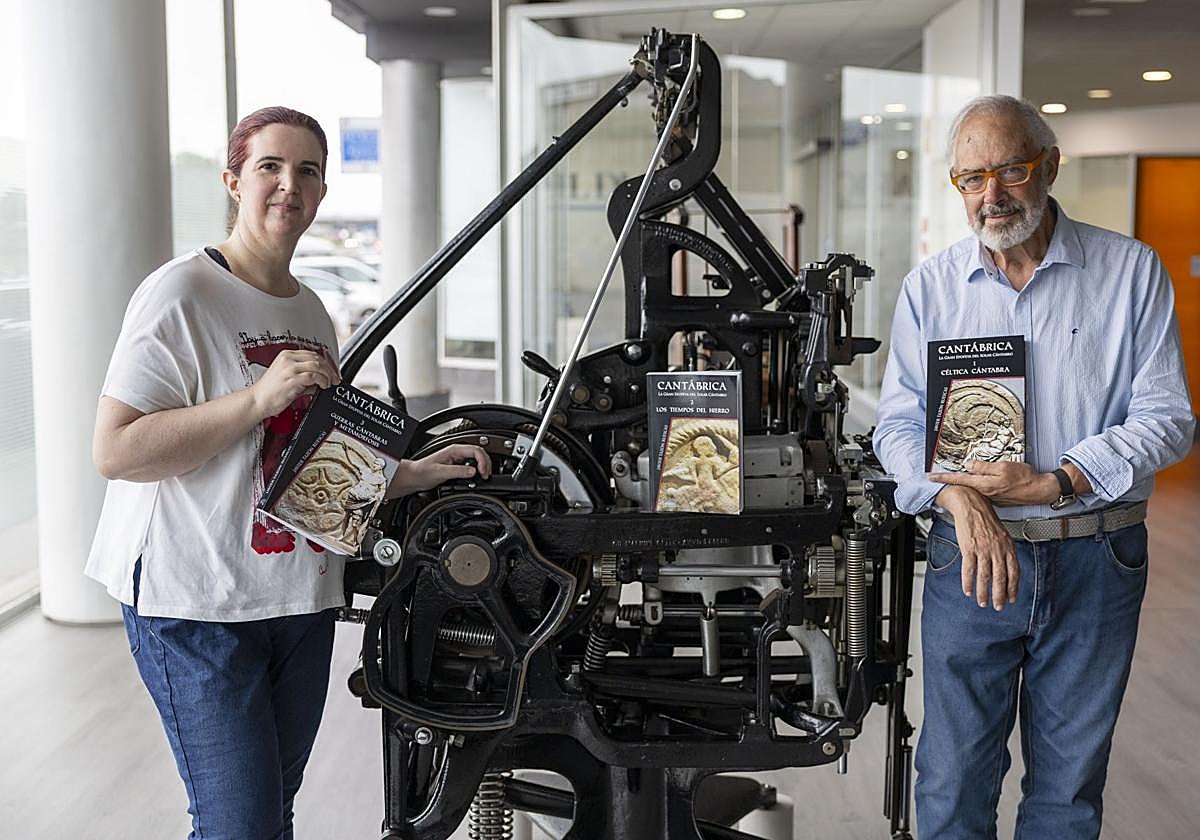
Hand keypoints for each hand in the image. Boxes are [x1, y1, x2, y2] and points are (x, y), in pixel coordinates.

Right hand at [251, 350, 340, 418]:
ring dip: (327, 375)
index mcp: (287, 355)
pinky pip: (313, 376)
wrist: (257, 401)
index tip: (332, 371)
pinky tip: (322, 386)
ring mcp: (289, 368)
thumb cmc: (270, 392)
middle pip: (317, 358)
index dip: (326, 362)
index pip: (313, 354)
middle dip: (330, 369)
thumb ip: (306, 377)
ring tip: (329, 383)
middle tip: (335, 378)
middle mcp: (288, 359)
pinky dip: (322, 381)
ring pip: (317, 365)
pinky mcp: (291, 379)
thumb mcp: (289, 378)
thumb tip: (321, 379)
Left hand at [388, 444, 491, 496]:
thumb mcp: (441, 472)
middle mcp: (457, 452)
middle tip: (486, 476)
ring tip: (483, 477)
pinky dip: (478, 472)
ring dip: (483, 468)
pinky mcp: (458, 467)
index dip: (483, 461)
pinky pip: (473, 466)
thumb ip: (458, 471)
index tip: (483, 473)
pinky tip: (477, 478)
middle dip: (486, 464)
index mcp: (454, 450)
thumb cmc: (422, 472)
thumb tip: (473, 472)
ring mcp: (458, 459)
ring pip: (478, 460)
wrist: (414, 477)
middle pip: (480, 454)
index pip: (476, 451)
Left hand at [930, 460, 1057, 505]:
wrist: (1039, 490)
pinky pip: (983, 490)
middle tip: (939, 475)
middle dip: (952, 479)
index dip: (943, 478)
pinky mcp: (996, 498)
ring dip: (966, 482)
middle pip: (964, 484)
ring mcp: (991, 497)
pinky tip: (981, 481)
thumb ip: (984, 466)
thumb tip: (969, 465)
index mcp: (985, 485)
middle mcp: (985, 493)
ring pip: (973, 487)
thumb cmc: (1025, 478)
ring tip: (961, 476)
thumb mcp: (1003, 466)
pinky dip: (979, 485)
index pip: (959, 480)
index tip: (931, 477)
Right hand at [936, 485, 1018, 609]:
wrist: (970, 503)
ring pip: (985, 576)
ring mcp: (983, 549)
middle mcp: (997, 549)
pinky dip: (968, 582)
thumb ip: (1004, 550)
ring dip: (983, 592)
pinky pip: (969, 569)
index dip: (1013, 587)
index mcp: (1008, 546)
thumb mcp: (1001, 533)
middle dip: (999, 595)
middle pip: (1000, 578)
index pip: (1014, 572)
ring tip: (982, 602)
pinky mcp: (969, 547)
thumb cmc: (984, 518)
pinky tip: (968, 590)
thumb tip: (1006, 566)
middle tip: (998, 606)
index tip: (1011, 599)